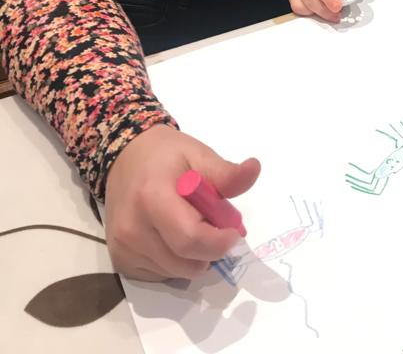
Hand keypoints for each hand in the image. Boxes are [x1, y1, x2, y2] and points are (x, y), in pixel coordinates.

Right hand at [104, 124, 259, 280]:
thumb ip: (226, 173)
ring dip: (194, 257)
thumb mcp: (199, 155)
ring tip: (189, 225)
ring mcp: (123, 249)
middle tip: (212, 223)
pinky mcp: (120, 262)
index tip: (233, 232)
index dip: (219, 242)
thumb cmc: (167, 156)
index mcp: (151, 198)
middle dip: (210, 249)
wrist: (126, 159)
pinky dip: (176, 262)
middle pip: (186, 262)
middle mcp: (132, 229)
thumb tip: (254, 169)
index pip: (190, 238)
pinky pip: (162, 275)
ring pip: (177, 273)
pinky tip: (172, 235)